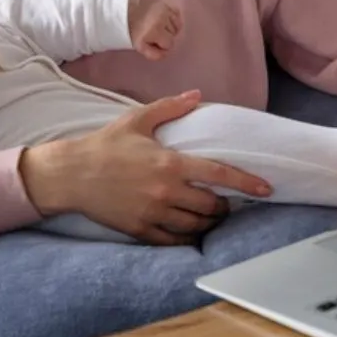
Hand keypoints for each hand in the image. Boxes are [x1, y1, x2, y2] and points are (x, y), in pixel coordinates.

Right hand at [20, 90, 272, 244]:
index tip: (266, 189)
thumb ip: (171, 107)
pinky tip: (189, 231)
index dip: (246, 183)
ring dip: (208, 222)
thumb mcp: (138, 120)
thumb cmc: (105, 145)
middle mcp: (166, 191)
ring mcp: (153, 213)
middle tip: (224, 202)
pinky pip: (174, 241)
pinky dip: (187, 237)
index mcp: (170, 163)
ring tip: (208, 215)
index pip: (219, 174)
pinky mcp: (140, 230)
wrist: (70, 174)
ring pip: (196, 225)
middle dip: (223, 206)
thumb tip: (198, 96)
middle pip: (211, 206)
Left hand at [129, 0, 182, 60]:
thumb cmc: (136, 34)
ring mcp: (165, 9)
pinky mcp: (167, 4)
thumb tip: (167, 53)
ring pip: (177, 26)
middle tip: (155, 34)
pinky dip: (173, 20)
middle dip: (167, 37)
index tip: (153, 41)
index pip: (170, 44)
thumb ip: (156, 55)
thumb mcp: (142, 49)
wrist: (128, 16)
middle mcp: (163, 18)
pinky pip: (177, 15)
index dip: (162, 45)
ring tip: (159, 27)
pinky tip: (165, 21)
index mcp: (156, 30)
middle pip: (174, 35)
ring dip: (170, 29)